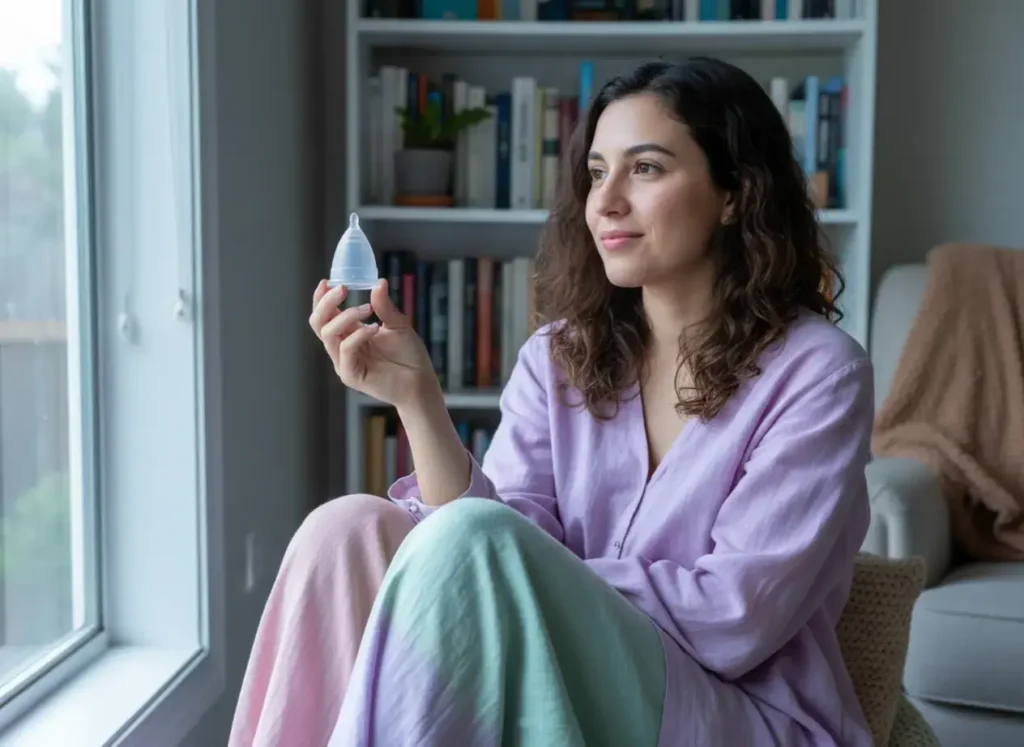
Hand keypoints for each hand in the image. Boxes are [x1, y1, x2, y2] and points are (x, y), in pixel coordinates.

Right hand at [309, 279, 436, 407]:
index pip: (325, 315)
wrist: (421, 382)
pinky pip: (346, 350)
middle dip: (327, 303)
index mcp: (349, 334)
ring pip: (329, 334)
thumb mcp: (398, 325)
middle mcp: (342, 347)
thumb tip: (378, 282)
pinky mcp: (351, 375)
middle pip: (319, 323)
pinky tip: (374, 328)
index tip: (327, 281)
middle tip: (343, 288)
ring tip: (368, 309)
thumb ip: (384, 307)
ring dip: (346, 316)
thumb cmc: (409, 355)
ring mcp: (344, 362)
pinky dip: (358, 335)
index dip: (321, 298)